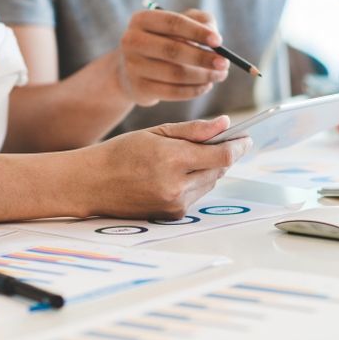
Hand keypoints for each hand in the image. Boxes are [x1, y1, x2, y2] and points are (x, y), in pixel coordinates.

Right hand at [79, 116, 250, 218]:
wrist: (91, 183)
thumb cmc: (120, 152)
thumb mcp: (156, 133)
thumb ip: (193, 130)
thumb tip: (224, 124)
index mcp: (172, 160)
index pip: (222, 156)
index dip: (238, 146)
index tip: (246, 138)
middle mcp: (176, 186)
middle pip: (219, 170)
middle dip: (222, 155)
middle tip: (219, 142)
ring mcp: (174, 204)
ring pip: (209, 183)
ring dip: (208, 169)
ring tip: (188, 157)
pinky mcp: (171, 215)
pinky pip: (196, 196)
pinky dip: (194, 183)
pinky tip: (175, 174)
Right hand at [116, 8, 229, 106]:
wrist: (136, 70)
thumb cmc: (166, 41)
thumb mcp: (182, 25)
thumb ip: (202, 22)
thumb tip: (216, 40)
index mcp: (141, 19)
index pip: (172, 22)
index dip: (197, 32)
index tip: (218, 41)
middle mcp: (131, 41)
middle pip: (173, 50)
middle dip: (203, 58)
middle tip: (225, 63)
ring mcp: (133, 66)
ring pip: (175, 74)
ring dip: (203, 76)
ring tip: (220, 75)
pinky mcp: (139, 88)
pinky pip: (172, 92)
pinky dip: (194, 90)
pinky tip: (206, 86)